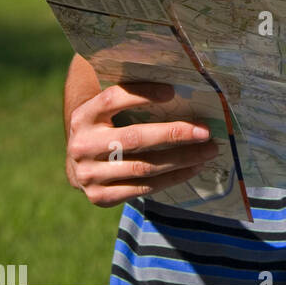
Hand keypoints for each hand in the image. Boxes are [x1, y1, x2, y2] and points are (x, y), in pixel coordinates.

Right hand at [66, 80, 219, 207]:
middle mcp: (83, 145)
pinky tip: (192, 168)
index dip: (142, 94)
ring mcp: (89, 175)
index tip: (172, 92)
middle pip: (135, 138)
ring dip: (181, 159)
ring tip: (207, 150)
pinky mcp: (100, 197)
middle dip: (175, 133)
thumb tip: (177, 87)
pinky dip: (171, 178)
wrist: (78, 165)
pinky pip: (143, 189)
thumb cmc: (104, 128)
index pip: (113, 99)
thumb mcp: (105, 110)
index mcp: (84, 116)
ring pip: (143, 167)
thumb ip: (129, 98)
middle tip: (205, 131)